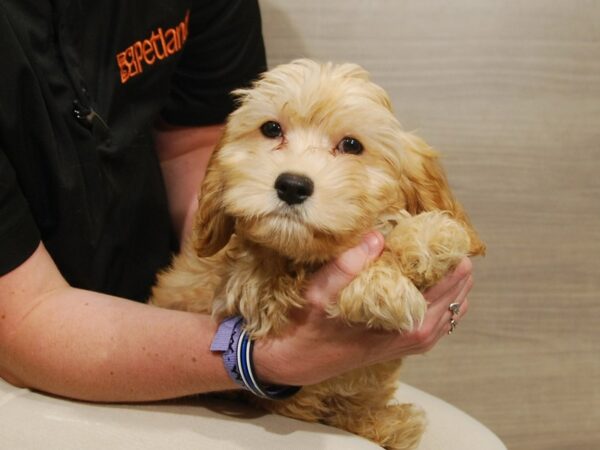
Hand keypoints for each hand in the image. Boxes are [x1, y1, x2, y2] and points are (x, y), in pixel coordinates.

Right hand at [253, 232, 473, 385]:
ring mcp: (409, 343)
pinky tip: (438, 290)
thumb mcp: (319, 294)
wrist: (295, 362)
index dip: (450, 259)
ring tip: (452, 262)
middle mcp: (413, 336)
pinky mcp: (400, 345)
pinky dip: (445, 305)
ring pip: (450, 315)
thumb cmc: (306, 328)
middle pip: (455, 300)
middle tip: (453, 242)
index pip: (444, 288)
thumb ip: (347, 266)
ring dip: (454, 287)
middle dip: (457, 270)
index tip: (448, 235)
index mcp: (402, 324)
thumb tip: (377, 237)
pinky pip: (437, 325)